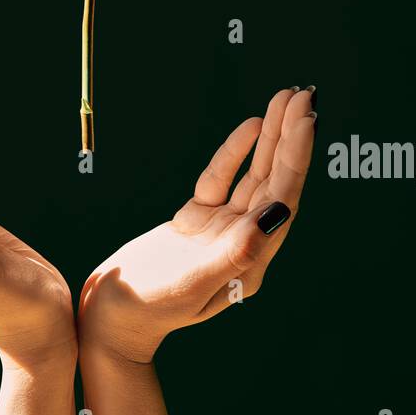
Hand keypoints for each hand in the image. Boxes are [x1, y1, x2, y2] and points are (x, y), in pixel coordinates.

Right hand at [78, 87, 315, 363]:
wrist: (108, 320)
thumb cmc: (145, 308)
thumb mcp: (191, 283)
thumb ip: (235, 251)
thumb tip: (278, 215)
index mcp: (250, 263)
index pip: (282, 199)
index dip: (296, 157)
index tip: (306, 120)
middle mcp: (242, 245)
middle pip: (274, 182)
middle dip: (289, 137)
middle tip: (303, 94)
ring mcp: (219, 231)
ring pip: (253, 176)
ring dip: (270, 138)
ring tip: (286, 99)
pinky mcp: (195, 222)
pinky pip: (222, 181)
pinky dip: (236, 153)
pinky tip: (252, 126)